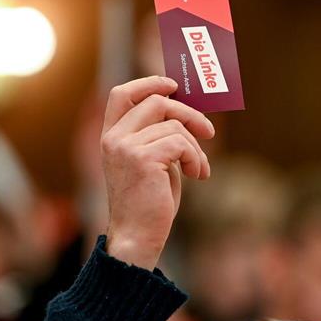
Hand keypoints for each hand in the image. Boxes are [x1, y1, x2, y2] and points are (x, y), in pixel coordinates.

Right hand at [100, 76, 214, 268]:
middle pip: (157, 102)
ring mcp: (125, 147)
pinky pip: (180, 142)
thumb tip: (189, 113)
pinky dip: (195, 157)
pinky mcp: (142, 158)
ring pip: (174, 125)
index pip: (121, 93)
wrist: (138, 237)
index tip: (174, 86)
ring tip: (199, 169)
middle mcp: (113, 138)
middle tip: (208, 132)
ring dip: (196, 147)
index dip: (149, 83)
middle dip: (189, 114)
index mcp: (111, 137)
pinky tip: (197, 175)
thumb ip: (161, 136)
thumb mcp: (154, 162)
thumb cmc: (149, 203)